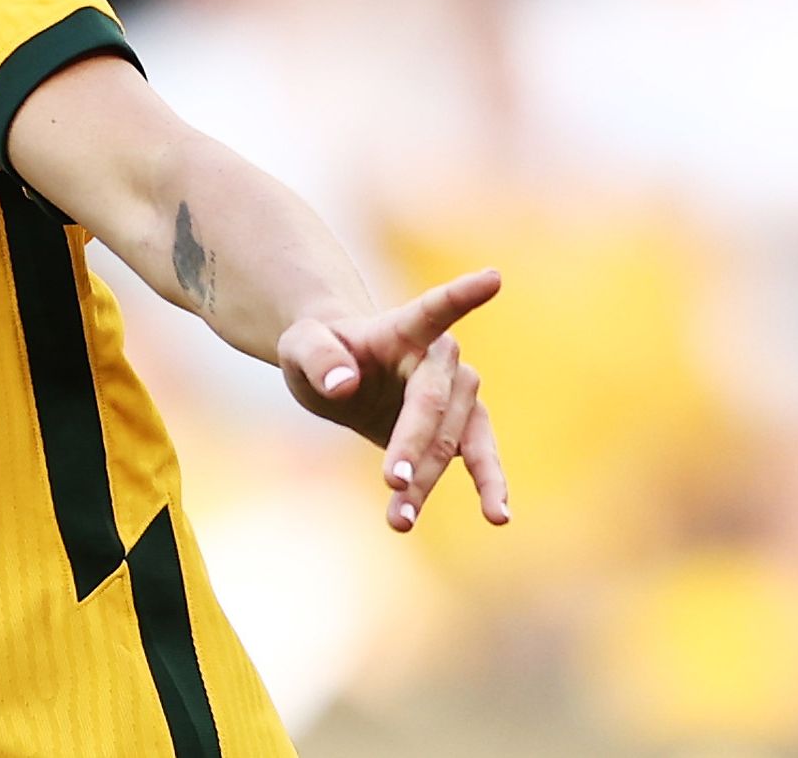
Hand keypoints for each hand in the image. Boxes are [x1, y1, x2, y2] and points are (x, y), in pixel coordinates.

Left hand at [277, 268, 508, 532]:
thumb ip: (316, 357)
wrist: (341, 372)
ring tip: (401, 520)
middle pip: (432, 405)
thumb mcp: (299, 347)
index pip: (433, 309)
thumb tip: (344, 384)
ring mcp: (458, 394)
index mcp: (403, 328)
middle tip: (392, 483)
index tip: (493, 278)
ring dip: (431, 481)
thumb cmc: (319, 350)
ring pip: (453, 441)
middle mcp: (440, 358)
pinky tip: (498, 516)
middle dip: (414, 444)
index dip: (461, 295)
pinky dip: (487, 486)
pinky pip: (480, 458)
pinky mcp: (463, 427)